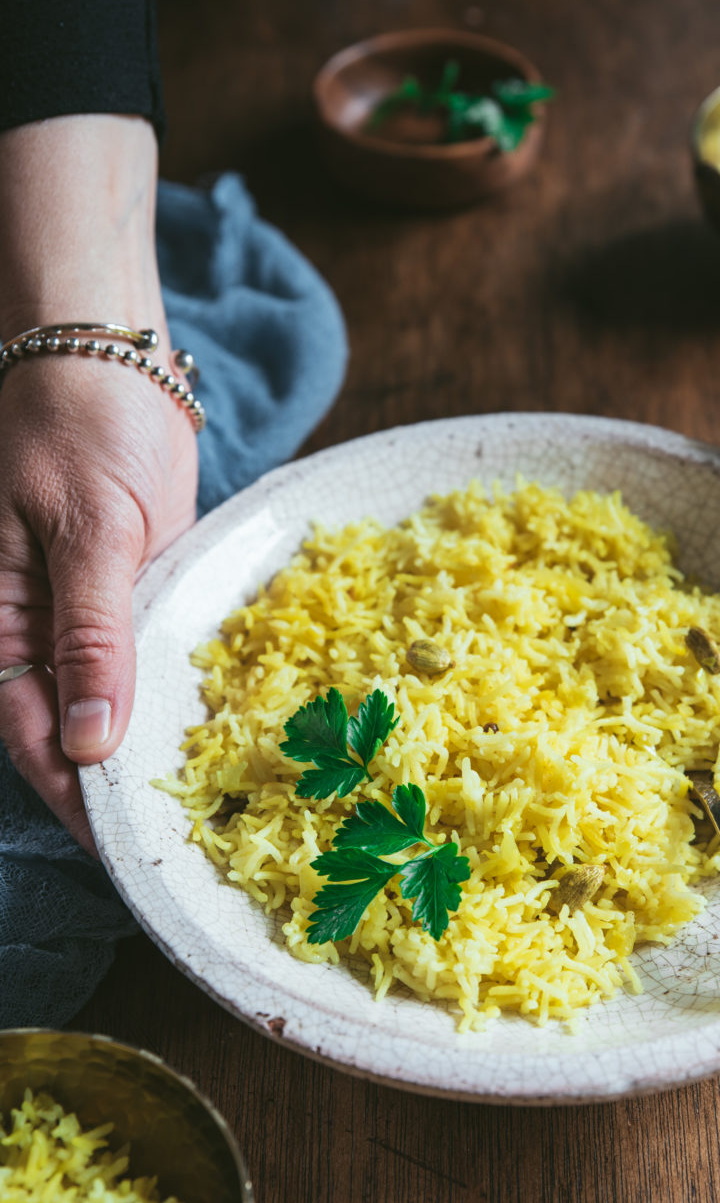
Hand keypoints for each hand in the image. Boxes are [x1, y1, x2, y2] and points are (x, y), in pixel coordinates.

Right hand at [0, 351, 196, 851]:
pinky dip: (178, 692)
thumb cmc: (78, 422)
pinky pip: (152, 655)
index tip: (128, 855)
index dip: (80, 803)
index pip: (36, 742)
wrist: (107, 348)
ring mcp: (92, 611)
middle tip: (182, 845)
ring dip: (154, 749)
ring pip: (117, 702)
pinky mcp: (138, 587)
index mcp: (3, 625)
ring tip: (208, 805)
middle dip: (120, 791)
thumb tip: (88, 743)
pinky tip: (216, 728)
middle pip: (75, 735)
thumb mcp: (88, 530)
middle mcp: (41, 630)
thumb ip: (91, 636)